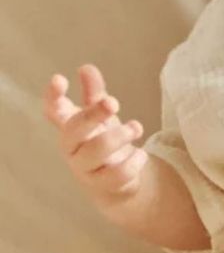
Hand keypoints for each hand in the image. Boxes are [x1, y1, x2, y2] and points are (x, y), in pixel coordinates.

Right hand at [43, 63, 148, 202]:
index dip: (53, 96)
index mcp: (69, 127)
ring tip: (137, 127)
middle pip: (74, 129)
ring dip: (119, 136)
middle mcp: (72, 148)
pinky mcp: (103, 185)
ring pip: (97, 151)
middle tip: (114, 102)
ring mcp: (85, 169)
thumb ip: (95, 94)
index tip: (59, 79)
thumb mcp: (101, 116)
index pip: (53, 111)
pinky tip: (142, 154)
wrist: (116, 183)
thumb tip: (86, 67)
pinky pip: (117, 173)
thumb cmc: (103, 142)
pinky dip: (134, 161)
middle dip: (93, 114)